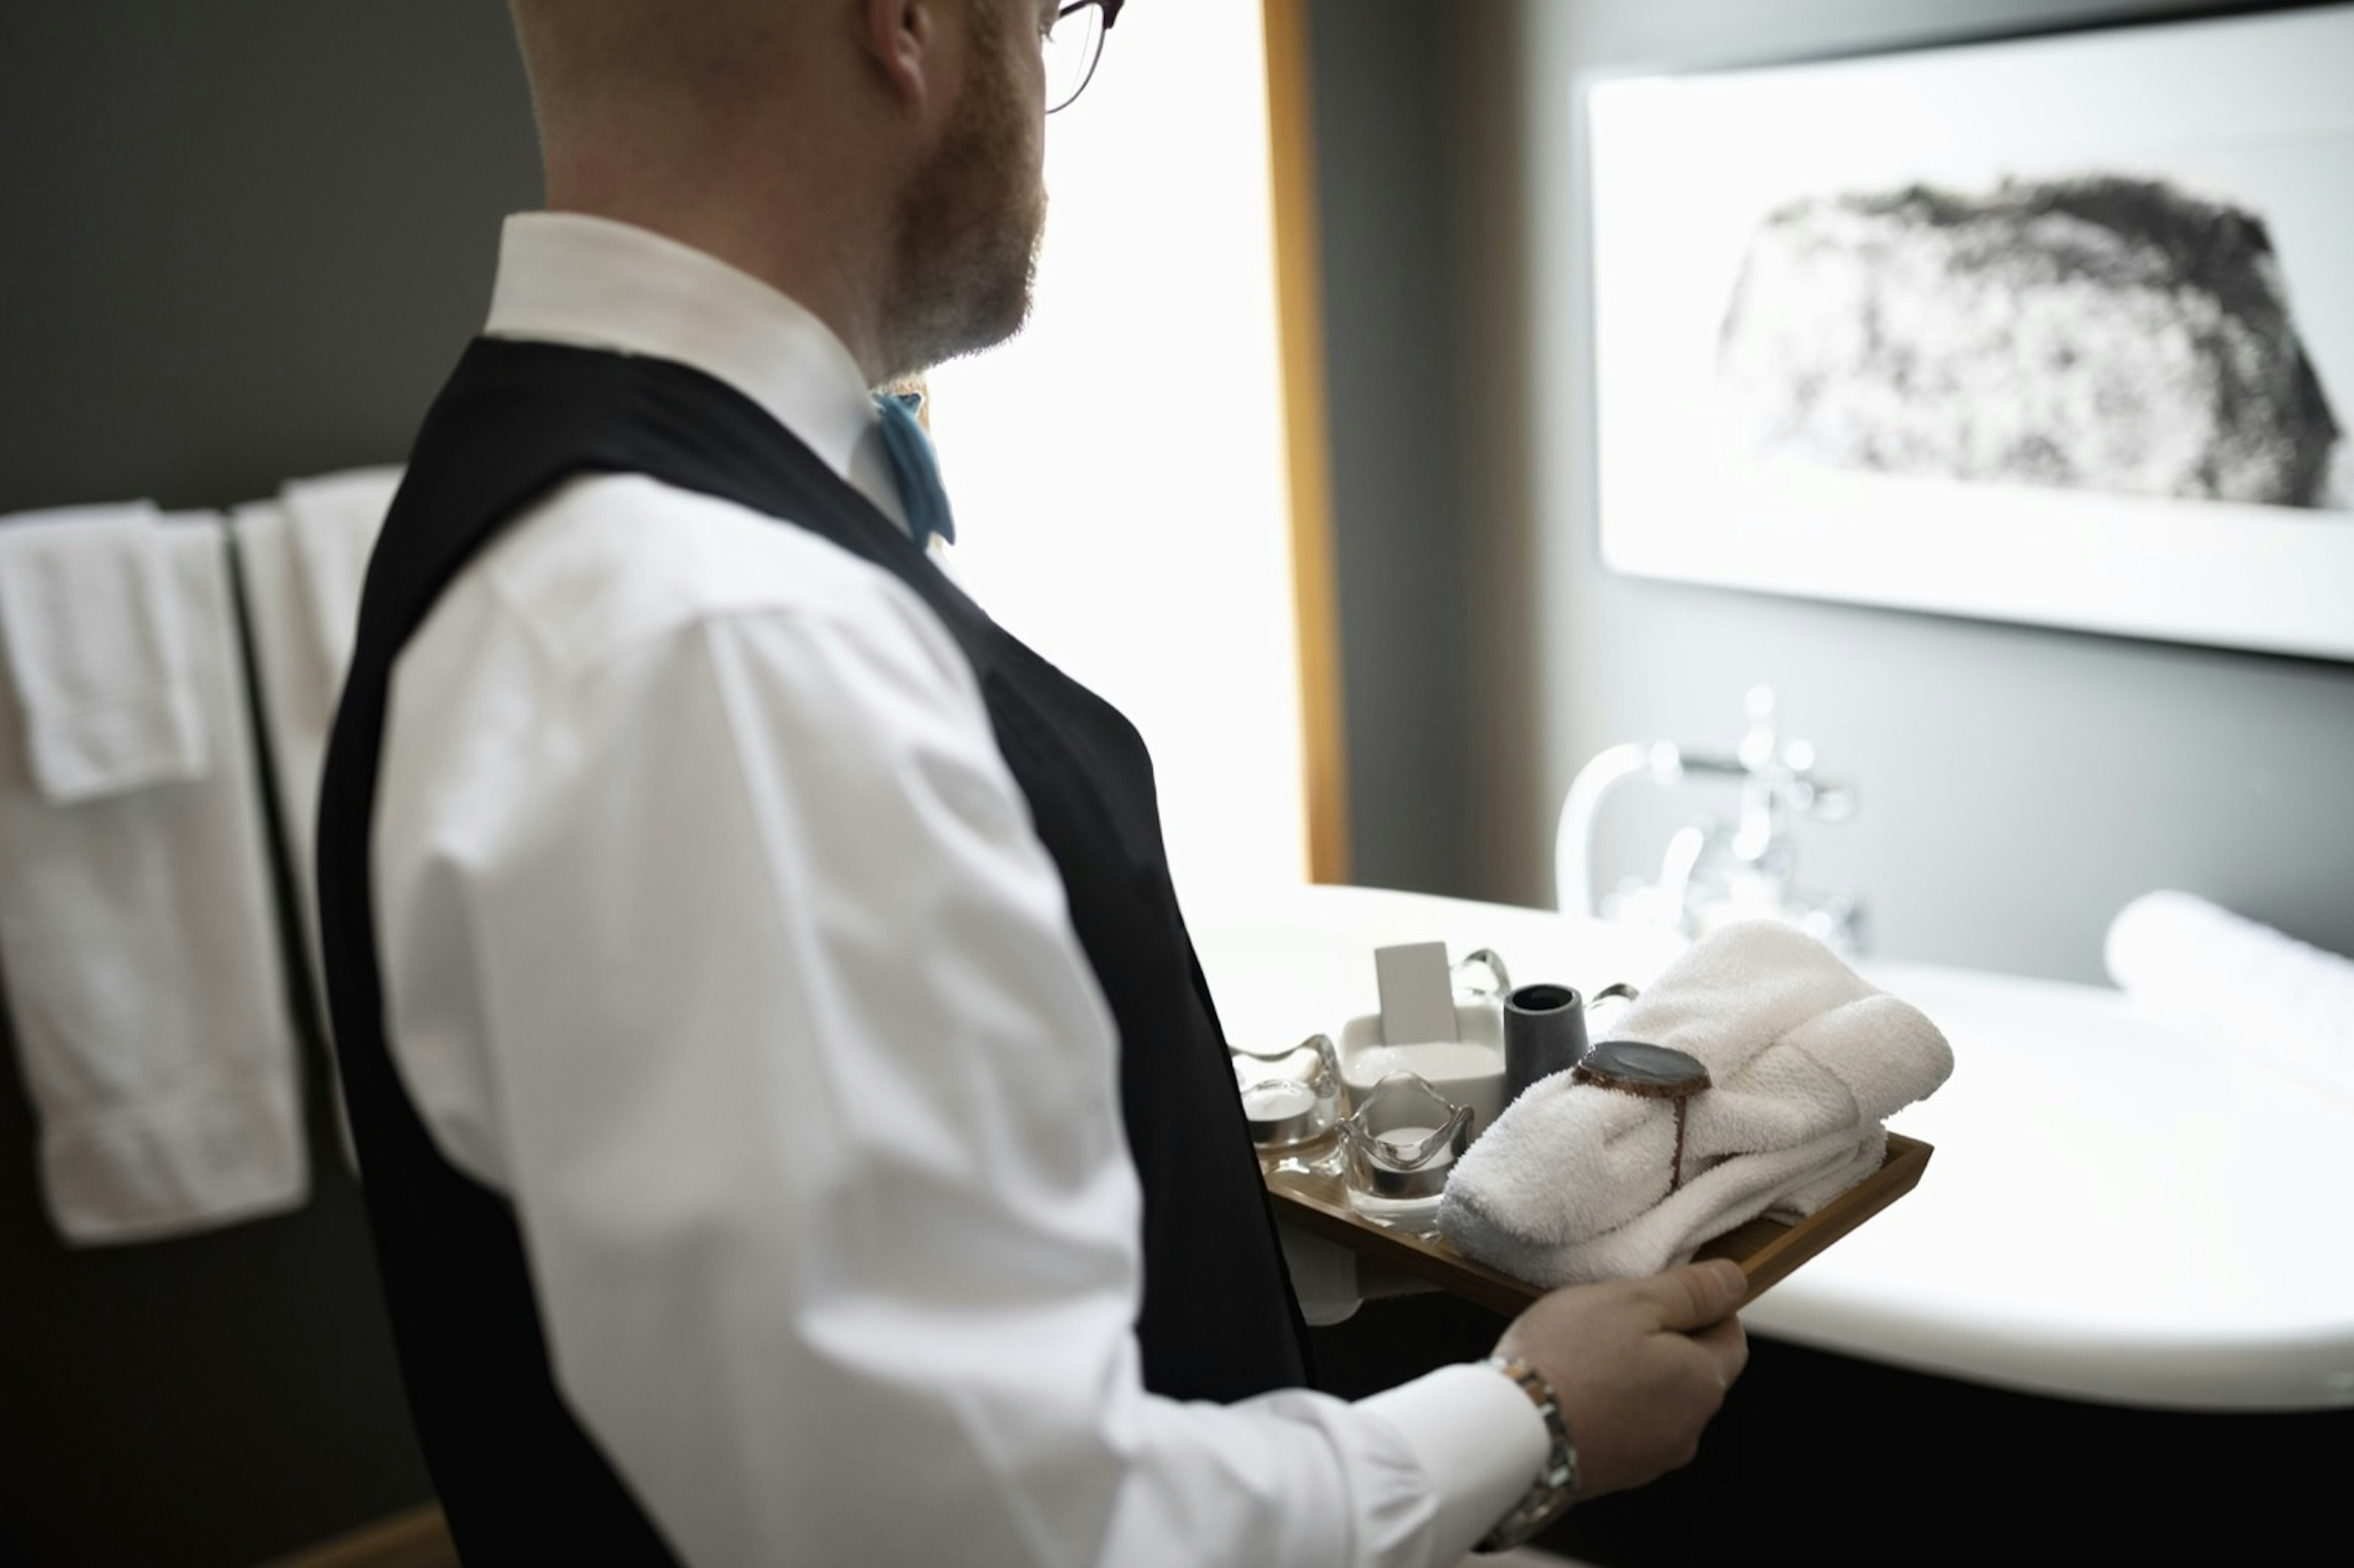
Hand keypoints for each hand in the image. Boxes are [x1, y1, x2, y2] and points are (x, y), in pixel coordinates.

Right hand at [1493, 1258, 1748, 1498]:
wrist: (1512, 1434)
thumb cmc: (1570, 1358)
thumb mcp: (1633, 1301)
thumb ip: (1691, 1291)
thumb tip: (1736, 1280)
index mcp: (1704, 1382)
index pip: (1731, 1336)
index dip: (1701, 1306)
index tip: (1659, 1292)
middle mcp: (1690, 1428)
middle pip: (1692, 1371)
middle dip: (1663, 1342)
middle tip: (1612, 1319)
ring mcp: (1652, 1458)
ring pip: (1658, 1401)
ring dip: (1634, 1376)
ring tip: (1583, 1355)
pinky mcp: (1616, 1473)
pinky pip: (1626, 1428)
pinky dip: (1610, 1406)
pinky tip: (1572, 1390)